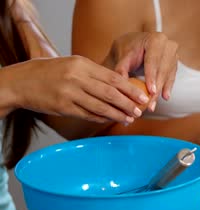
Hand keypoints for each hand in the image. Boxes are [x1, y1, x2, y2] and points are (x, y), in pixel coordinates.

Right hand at [4, 56, 149, 122]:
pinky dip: (102, 118)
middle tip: (140, 111)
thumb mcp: (73, 65)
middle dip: (128, 104)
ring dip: (118, 115)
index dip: (131, 89)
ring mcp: (69, 94)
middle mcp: (77, 78)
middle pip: (110, 94)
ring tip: (129, 119)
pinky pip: (88, 115)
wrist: (22, 81)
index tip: (143, 96)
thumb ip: (95, 74)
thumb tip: (121, 85)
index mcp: (82, 64)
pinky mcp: (63, 107)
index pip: (113, 78)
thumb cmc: (52, 72)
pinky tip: (111, 120)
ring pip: (100, 107)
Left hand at [103, 32, 178, 111]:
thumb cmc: (127, 49)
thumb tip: (121, 82)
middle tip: (150, 103)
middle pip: (162, 69)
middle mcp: (168, 45)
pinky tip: (165, 97)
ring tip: (153, 105)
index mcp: (155, 39)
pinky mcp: (175, 63)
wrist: (135, 45)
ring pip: (168, 76)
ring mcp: (174, 54)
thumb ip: (121, 68)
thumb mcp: (122, 56)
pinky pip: (172, 77)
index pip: (153, 60)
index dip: (152, 77)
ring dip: (161, 91)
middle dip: (157, 88)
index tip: (150, 91)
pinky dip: (167, 88)